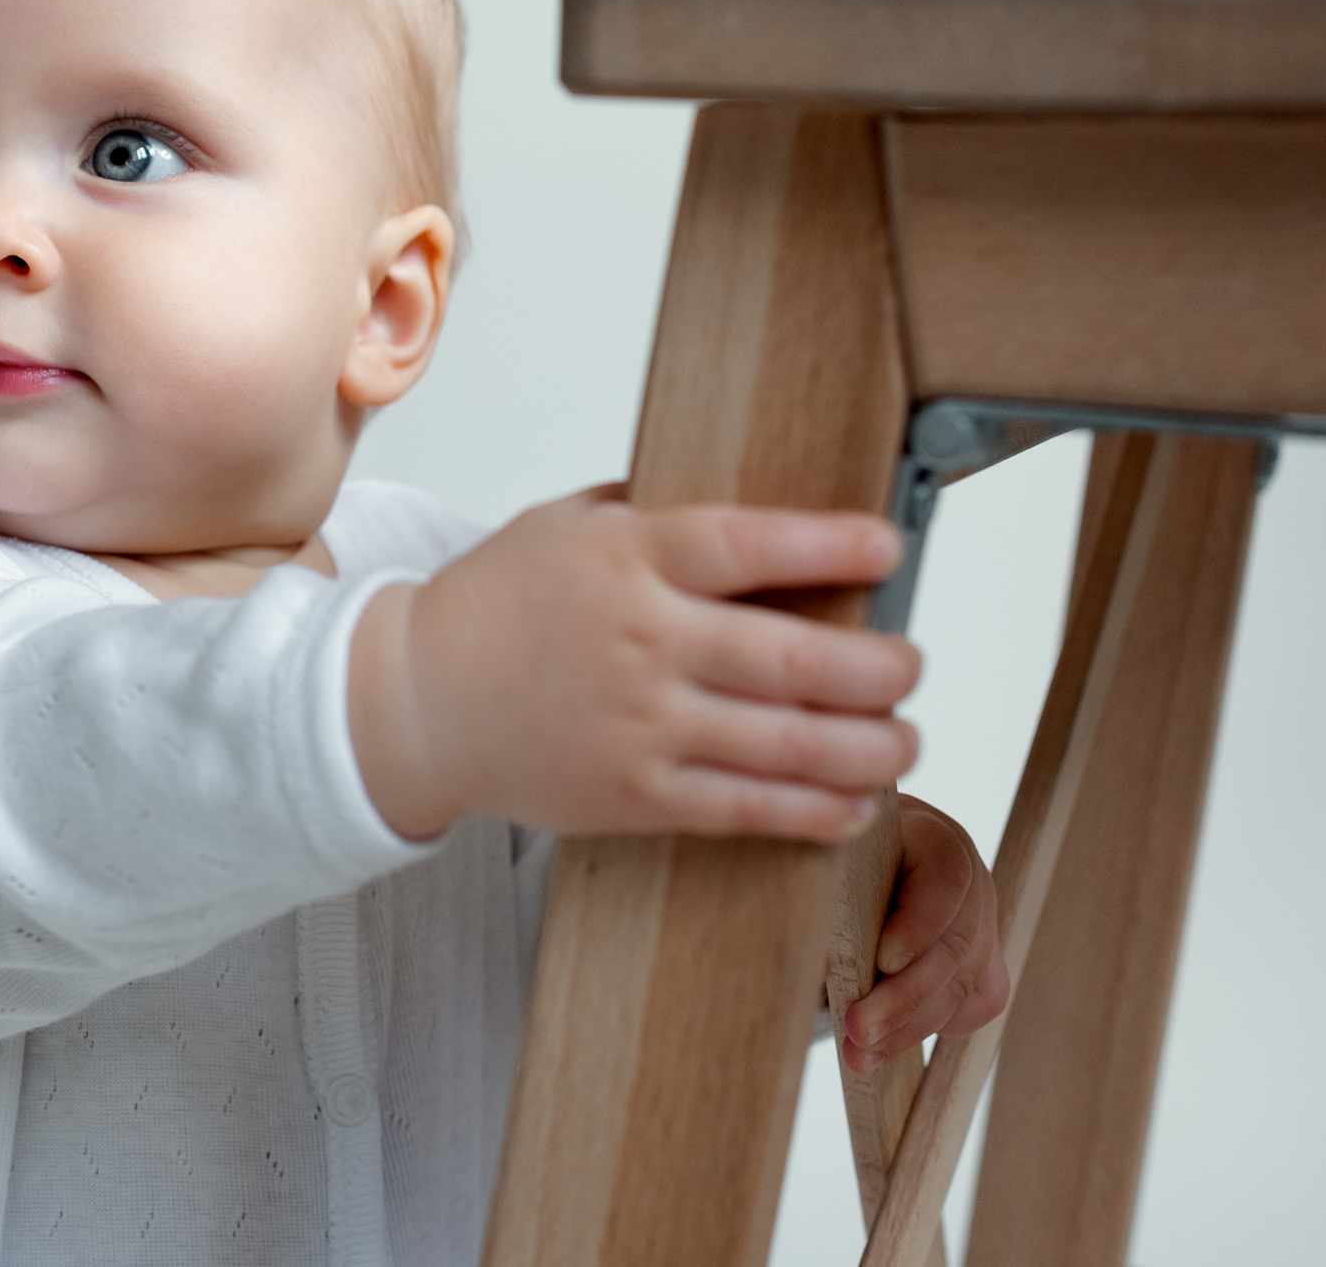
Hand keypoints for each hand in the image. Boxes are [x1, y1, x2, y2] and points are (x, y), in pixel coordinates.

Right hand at [347, 484, 921, 840]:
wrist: (414, 699)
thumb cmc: (496, 605)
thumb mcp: (566, 527)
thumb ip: (657, 515)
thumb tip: (764, 515)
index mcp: (626, 560)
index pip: (749, 545)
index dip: (832, 545)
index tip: (889, 547)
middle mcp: (641, 642)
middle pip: (796, 660)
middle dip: (882, 669)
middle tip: (910, 665)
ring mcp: (640, 726)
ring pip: (790, 744)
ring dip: (872, 746)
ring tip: (903, 737)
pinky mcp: (634, 796)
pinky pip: (748, 808)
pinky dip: (816, 810)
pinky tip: (855, 801)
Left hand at [842, 795, 1009, 1071]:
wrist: (852, 864)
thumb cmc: (831, 858)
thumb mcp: (826, 856)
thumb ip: (824, 882)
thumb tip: (809, 929)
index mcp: (931, 835)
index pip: (947, 878)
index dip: (920, 924)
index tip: (883, 961)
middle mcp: (969, 879)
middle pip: (956, 944)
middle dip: (906, 996)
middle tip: (857, 1029)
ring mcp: (982, 921)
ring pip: (964, 982)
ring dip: (911, 1026)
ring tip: (860, 1054)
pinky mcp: (983, 960)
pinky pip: (976, 1002)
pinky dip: (935, 1027)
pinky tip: (890, 1044)